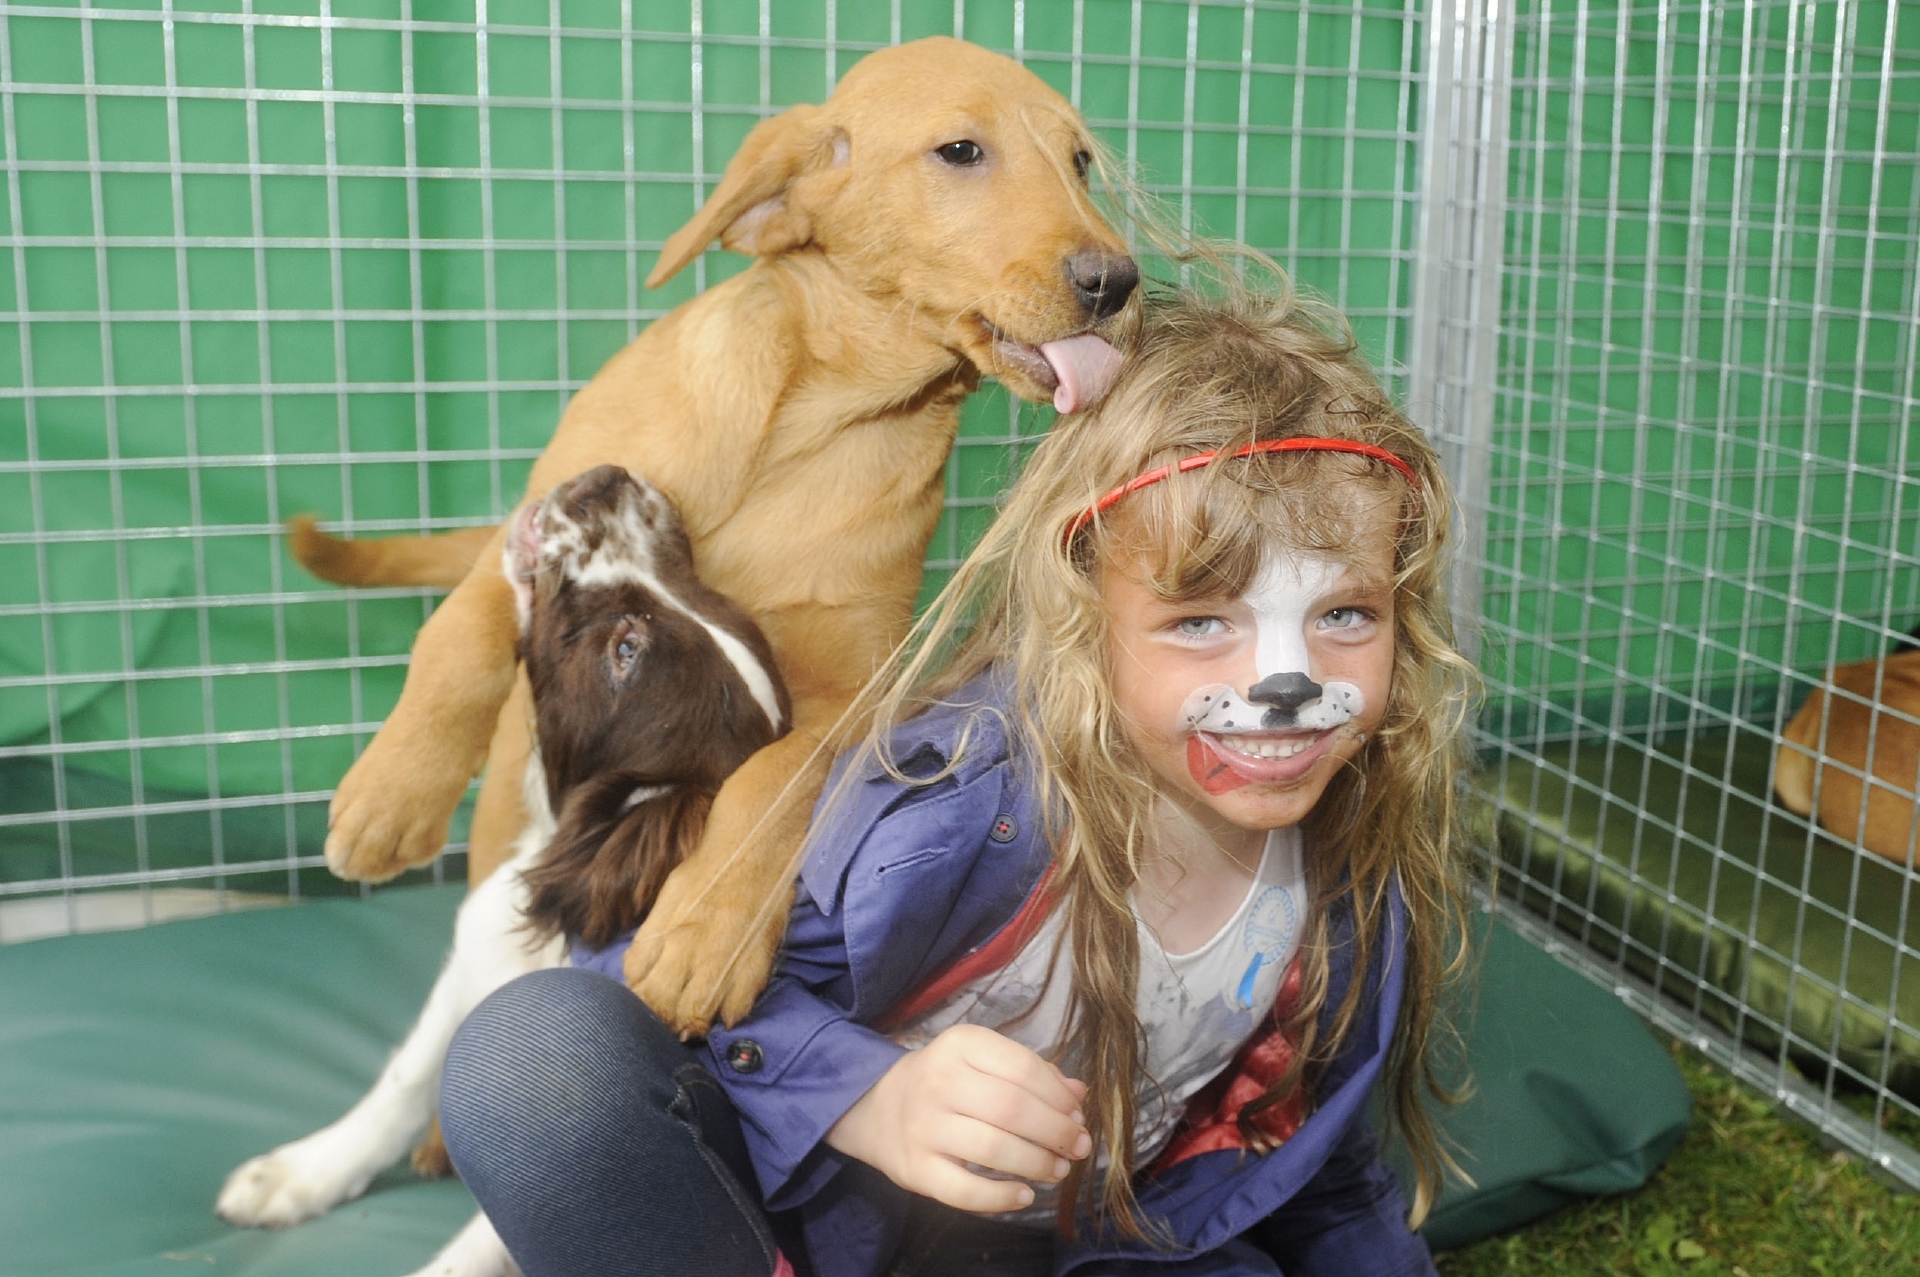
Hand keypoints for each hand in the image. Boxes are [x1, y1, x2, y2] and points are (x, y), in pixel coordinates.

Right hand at [825, 1024, 1092, 1212]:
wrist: (875, 1107)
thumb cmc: (943, 1081)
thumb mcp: (980, 1060)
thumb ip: (1030, 1073)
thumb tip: (1079, 1094)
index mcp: (959, 1044)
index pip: (1023, 1068)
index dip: (1059, 1096)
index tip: (1078, 1115)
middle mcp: (939, 1081)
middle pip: (1012, 1109)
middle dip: (1056, 1132)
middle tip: (1079, 1148)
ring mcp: (924, 1127)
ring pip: (993, 1150)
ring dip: (1037, 1164)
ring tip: (1058, 1170)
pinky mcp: (915, 1169)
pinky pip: (965, 1191)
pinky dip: (1002, 1198)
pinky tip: (1025, 1195)